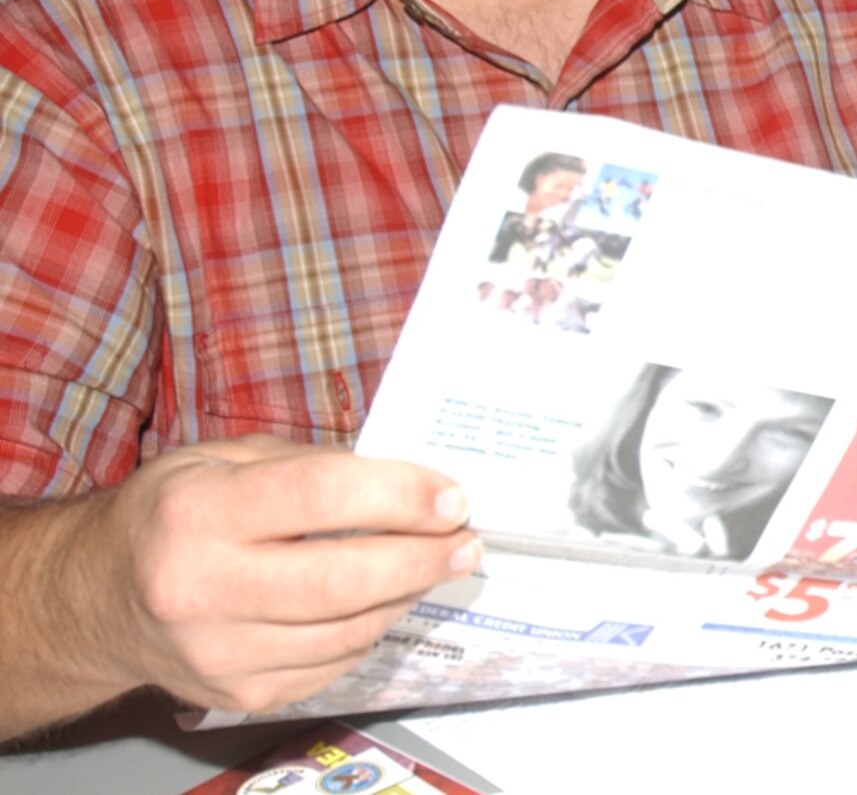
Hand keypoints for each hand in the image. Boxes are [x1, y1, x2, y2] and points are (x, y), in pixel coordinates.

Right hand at [90, 436, 478, 715]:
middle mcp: (201, 587)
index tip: (451, 496)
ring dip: (407, 595)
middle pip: (344, 579)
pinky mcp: (238, 692)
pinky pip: (334, 664)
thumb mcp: (222, 460)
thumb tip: (406, 480)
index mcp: (198, 511)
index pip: (321, 497)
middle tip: (466, 541)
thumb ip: (309, 465)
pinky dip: (371, 628)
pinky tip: (381, 599)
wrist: (95, 599)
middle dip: (423, 558)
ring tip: (434, 563)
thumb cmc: (169, 517)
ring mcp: (218, 651)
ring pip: (349, 630)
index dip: (400, 495)